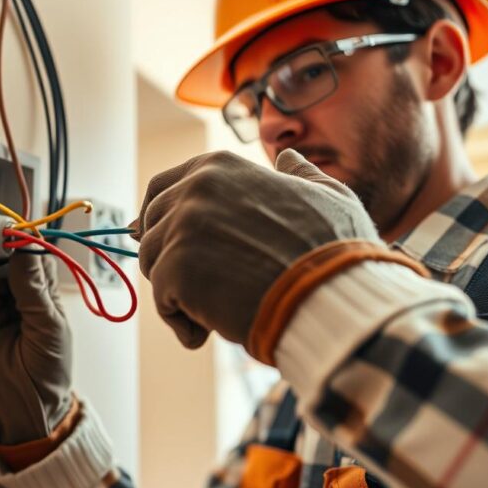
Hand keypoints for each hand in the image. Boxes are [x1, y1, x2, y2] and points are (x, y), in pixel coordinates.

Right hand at [0, 253, 72, 444]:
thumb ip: (34, 289)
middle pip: (18, 260)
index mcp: (49, 299)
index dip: (32, 244)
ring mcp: (2, 306)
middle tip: (3, 234)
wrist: (21, 411)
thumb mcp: (46, 328)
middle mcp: (26, 298)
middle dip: (11, 244)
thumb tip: (28, 249)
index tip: (20, 231)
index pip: (40, 260)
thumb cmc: (47, 374)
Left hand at [132, 149, 379, 347]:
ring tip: (214, 312)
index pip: (161, 190)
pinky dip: (180, 322)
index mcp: (219, 167)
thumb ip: (299, 174)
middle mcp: (195, 188)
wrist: (334, 295)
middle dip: (167, 260)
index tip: (166, 246)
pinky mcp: (175, 268)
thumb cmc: (337, 253)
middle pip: (150, 228)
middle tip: (201, 288)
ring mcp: (182, 227)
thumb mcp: (327, 194)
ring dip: (176, 293)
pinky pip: (160, 299)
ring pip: (152, 264)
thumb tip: (287, 156)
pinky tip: (209, 331)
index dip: (157, 221)